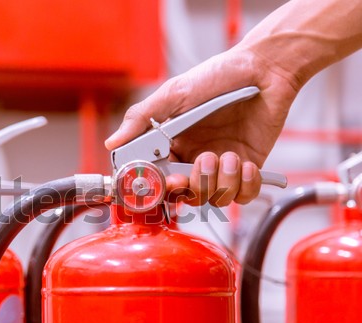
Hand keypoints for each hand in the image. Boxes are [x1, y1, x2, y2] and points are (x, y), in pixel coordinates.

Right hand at [105, 47, 298, 205]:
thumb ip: (141, 119)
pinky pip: (243, 195)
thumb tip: (112, 142)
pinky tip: (245, 163)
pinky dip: (245, 185)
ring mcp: (221, 166)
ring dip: (221, 181)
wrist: (264, 68)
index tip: (166, 180)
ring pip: (213, 198)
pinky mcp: (248, 168)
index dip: (160, 186)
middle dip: (191, 187)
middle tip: (196, 168)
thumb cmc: (219, 75)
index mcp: (172, 145)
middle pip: (185, 195)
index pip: (157, 178)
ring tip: (229, 156)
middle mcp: (194, 158)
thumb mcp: (174, 93)